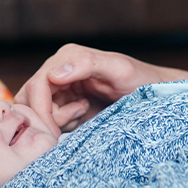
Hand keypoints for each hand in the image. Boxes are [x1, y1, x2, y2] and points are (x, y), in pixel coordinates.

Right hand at [14, 43, 187, 135]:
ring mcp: (62, 88)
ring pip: (38, 112)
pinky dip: (64, 124)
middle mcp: (61, 69)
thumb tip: (54, 73)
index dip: (41, 109)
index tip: (55, 131)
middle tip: (76, 119)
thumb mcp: (120, 70)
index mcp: (69, 57)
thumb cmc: (142, 82)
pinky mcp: (66, 104)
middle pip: (31, 99)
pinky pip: (50, 120)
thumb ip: (87, 65)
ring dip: (58, 120)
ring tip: (84, 113)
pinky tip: (84, 116)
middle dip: (48, 116)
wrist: (156, 100)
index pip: (37, 84)